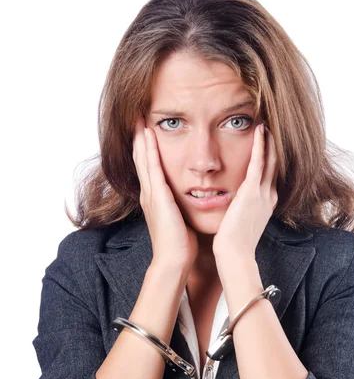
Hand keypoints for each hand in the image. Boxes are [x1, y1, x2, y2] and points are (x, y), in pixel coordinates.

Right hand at [132, 116, 198, 270]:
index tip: (146, 131)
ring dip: (141, 138)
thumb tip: (191, 198)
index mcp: (155, 198)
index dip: (146, 149)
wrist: (173, 260)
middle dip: (139, 139)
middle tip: (137, 118)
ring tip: (139, 119)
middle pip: (141, 159)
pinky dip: (148, 150)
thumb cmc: (179, 244)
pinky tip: (147, 134)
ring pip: (143, 159)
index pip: (149, 168)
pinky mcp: (157, 196)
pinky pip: (151, 167)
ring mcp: (151, 194)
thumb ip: (180, 206)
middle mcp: (149, 193)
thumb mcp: (179, 219)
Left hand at [212, 123, 277, 259]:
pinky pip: (258, 163)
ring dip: (269, 141)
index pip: (270, 176)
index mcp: (266, 204)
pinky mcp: (252, 192)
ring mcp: (262, 194)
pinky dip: (260, 146)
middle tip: (272, 126)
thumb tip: (234, 206)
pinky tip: (260, 131)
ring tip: (268, 123)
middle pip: (275, 165)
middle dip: (274, 146)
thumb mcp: (241, 224)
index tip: (268, 142)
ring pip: (270, 160)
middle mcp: (269, 197)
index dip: (271, 158)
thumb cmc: (233, 245)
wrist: (234, 255)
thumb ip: (241, 211)